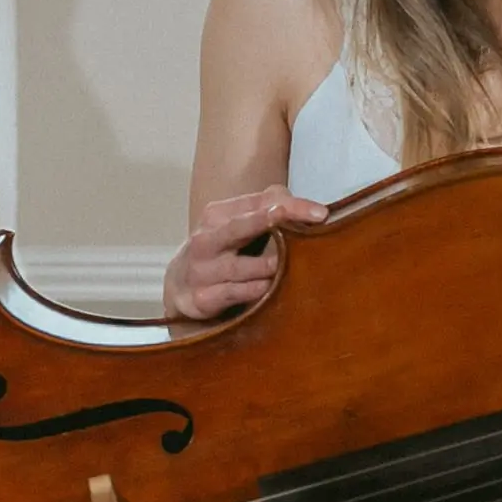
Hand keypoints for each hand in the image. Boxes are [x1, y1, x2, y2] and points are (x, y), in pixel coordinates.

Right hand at [162, 186, 327, 320]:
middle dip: (266, 221)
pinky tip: (270, 288)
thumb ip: (268, 211)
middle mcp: (207, 239)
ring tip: (289, 263)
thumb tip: (304, 207)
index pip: (258, 204)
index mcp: (218, 215)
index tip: (321, 213)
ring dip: (268, 266)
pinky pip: (236, 293)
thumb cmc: (220, 252)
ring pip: (243, 267)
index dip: (292, 207)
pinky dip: (255, 291)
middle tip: (286, 215)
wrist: (180, 288)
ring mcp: (202, 270)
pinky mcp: (202, 298)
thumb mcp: (236, 226)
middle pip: (240, 227)